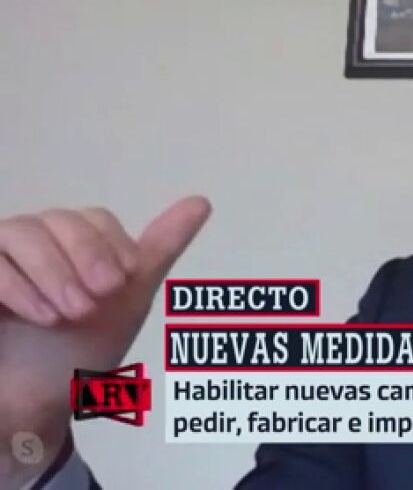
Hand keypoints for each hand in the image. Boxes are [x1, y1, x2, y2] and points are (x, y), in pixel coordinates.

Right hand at [0, 197, 210, 483]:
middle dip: (85, 257)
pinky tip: (40, 315)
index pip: (93, 219)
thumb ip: (160, 249)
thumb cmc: (79, 351)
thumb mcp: (127, 299)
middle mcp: (33, 242)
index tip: (125, 280)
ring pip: (21, 232)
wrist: (32, 403)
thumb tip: (202, 202)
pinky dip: (15, 285)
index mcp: (72, 243)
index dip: (111, 245)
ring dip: (54, 273)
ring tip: (71, 314)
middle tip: (99, 299)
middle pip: (58, 220)